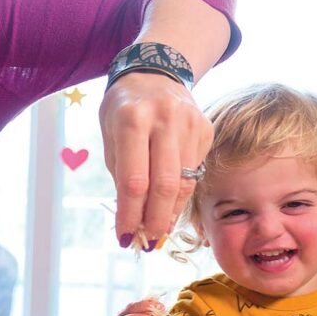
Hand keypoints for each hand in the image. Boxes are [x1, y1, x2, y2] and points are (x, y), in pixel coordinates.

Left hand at [100, 74, 212, 249]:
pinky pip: (194, 172)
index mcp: (132, 119)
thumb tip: (131, 219)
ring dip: (169, 213)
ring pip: (184, 183)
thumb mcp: (110, 133)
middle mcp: (165, 119)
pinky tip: (169, 205)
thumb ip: (120, 173)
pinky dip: (180, 194)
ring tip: (158, 231)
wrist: (156, 71)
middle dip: (154, 220)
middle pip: (164, 185)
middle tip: (148, 243)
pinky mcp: (206, 130)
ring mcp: (190, 124)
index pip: (133, 180)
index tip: (125, 237)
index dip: (129, 214)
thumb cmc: (124, 107)